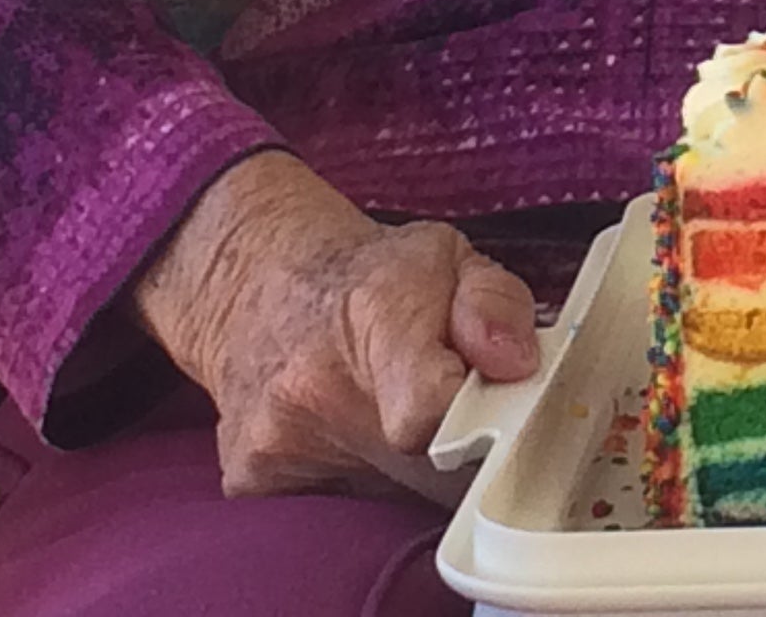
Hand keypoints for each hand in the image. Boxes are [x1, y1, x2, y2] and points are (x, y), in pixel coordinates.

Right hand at [128, 148, 539, 500]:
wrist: (254, 285)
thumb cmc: (365, 274)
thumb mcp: (447, 259)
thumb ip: (497, 304)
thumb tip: (514, 365)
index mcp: (377, 317)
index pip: (433, 406)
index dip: (477, 421)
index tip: (489, 412)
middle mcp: (314, 384)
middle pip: (423, 467)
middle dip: (453, 450)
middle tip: (451, 411)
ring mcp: (275, 439)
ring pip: (386, 495)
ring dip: (407, 468)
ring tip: (392, 413)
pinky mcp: (251, 478)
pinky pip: (338, 506)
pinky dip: (359, 480)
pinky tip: (350, 434)